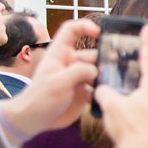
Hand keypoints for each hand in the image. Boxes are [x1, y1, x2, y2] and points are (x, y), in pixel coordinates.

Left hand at [0, 18, 100, 137]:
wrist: (34, 120)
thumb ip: (79, 72)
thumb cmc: (39, 98)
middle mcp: (71, 63)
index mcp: (60, 53)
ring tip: (108, 86)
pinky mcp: (85, 91)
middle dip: (103, 60)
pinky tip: (102, 98)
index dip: (85, 26)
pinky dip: (103, 91)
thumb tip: (97, 69)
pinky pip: (99, 87)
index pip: (72, 30)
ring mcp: (79, 77)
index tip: (99, 33)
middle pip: (93, 54)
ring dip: (105, 77)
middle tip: (112, 70)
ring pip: (99, 71)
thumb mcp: (58, 82)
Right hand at [92, 25, 147, 147]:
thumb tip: (102, 88)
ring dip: (133, 88)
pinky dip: (134, 102)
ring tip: (121, 85)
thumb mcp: (110, 103)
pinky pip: (145, 106)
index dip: (147, 42)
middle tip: (129, 59)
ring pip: (146, 93)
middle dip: (137, 69)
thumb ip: (104, 90)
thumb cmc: (127, 128)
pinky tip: (123, 105)